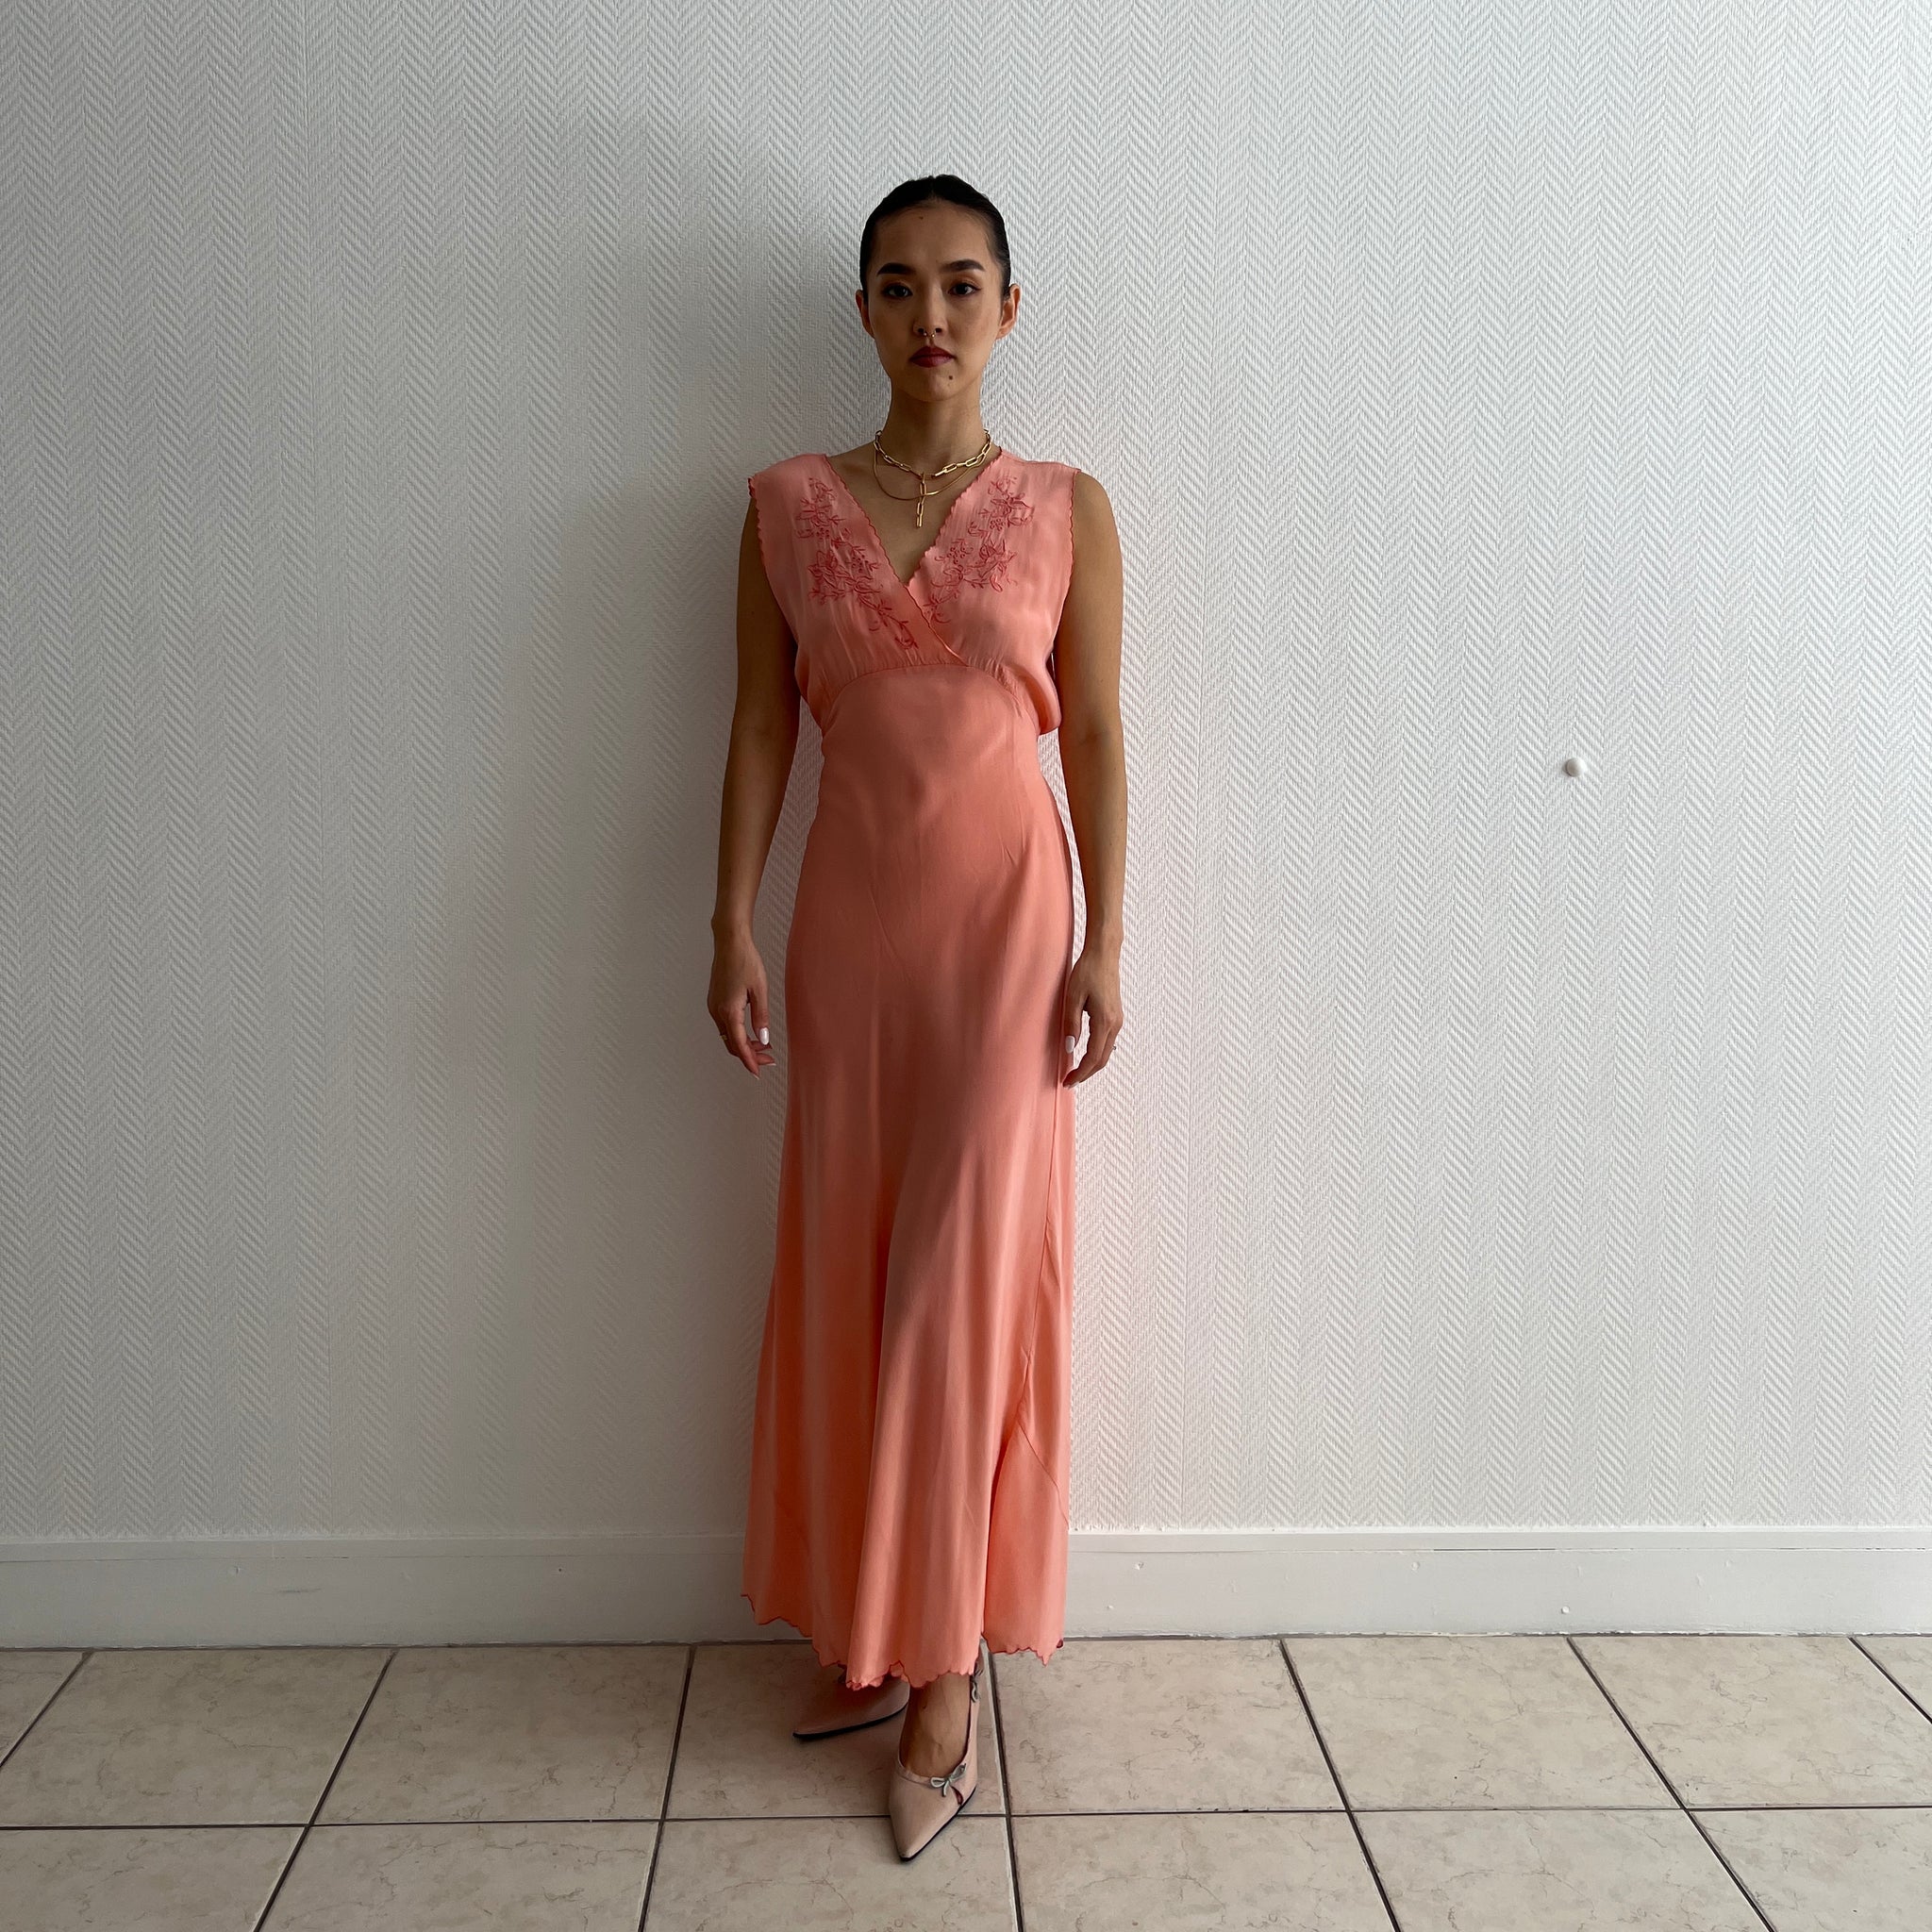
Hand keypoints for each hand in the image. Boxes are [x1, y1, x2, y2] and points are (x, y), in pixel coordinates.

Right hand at [709, 931, 777, 1076]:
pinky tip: (750, 1032)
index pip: (739, 1044)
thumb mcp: (759, 990)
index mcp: (729, 1011)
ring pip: (728, 1035)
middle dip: (749, 1055)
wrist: (730, 943)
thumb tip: (763, 1040)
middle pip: (732, 1043)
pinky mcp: (714, 1001)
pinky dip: (737, 1033)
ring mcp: (713, 1006)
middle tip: (768, 1060)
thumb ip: (761, 1017)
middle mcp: (717, 1011)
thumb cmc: (745, 961)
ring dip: (743, 1044)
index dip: (749, 1060)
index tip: (758, 1072)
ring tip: (763, 1048)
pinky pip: (725, 1025)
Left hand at [1059, 943, 1121, 1086]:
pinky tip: (1085, 1055)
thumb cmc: (1088, 971)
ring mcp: (1118, 1021)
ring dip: (1092, 1065)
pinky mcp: (1116, 1016)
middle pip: (1102, 1060)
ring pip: (1106, 1052)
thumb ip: (1072, 1024)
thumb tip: (1070, 1048)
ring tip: (1075, 1071)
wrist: (1104, 954)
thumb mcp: (1073, 996)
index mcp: (1105, 1021)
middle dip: (1086, 1074)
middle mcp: (1115, 1024)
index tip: (1068, 1081)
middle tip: (1069, 1081)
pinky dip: (1097, 1054)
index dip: (1080, 1072)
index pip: (1093, 1057)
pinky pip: (1108, 1042)